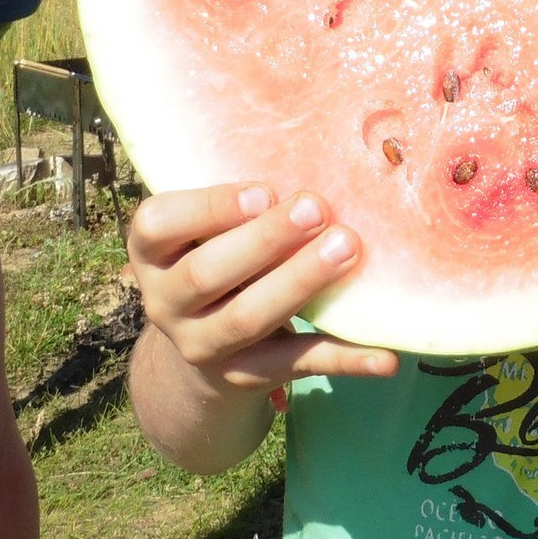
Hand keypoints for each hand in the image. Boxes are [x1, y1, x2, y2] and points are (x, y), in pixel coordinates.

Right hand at [127, 183, 396, 393]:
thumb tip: (315, 161)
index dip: (209, 208)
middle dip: (265, 240)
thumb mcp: (206, 232)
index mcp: (152, 253)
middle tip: (317, 208)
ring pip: (247, 319)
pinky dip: (344, 360)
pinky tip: (386, 356)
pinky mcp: (245, 377)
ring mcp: (202, 345)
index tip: (266, 190)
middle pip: (207, 273)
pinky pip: (297, 366)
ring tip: (348, 247)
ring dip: (299, 282)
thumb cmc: (216, 257)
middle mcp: (166, 302)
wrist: (201, 351)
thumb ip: (238, 205)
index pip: (158, 226)